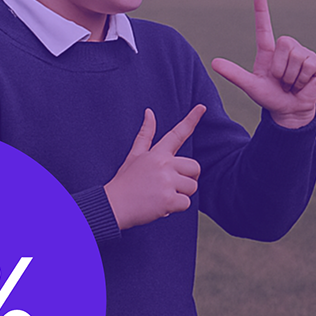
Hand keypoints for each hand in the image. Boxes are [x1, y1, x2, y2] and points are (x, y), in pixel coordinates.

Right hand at [104, 105, 204, 230]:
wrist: (112, 206)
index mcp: (157, 154)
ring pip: (192, 187)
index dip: (191, 119)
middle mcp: (164, 165)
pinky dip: (175, 208)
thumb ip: (146, 135)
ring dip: (181, 195)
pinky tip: (160, 207)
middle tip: (172, 185)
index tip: (202, 107)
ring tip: (162, 196)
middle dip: (188, 179)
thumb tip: (149, 112)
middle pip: (195, 168)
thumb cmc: (124, 182)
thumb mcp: (134, 155)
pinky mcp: (168, 199)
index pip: (177, 133)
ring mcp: (166, 182)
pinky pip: (186, 203)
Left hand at [211, 0, 315, 129]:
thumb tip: (213, 63)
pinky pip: (307, 65)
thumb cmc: (269, 97)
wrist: (288, 111)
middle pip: (283, 42)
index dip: (261, 8)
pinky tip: (302, 84)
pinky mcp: (315, 62)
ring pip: (295, 55)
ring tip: (291, 83)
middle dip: (280, 67)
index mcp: (268, 51)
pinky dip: (302, 79)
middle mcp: (286, 48)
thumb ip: (234, 74)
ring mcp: (302, 53)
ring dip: (291, 76)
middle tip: (281, 80)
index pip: (264, 25)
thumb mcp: (250, 86)